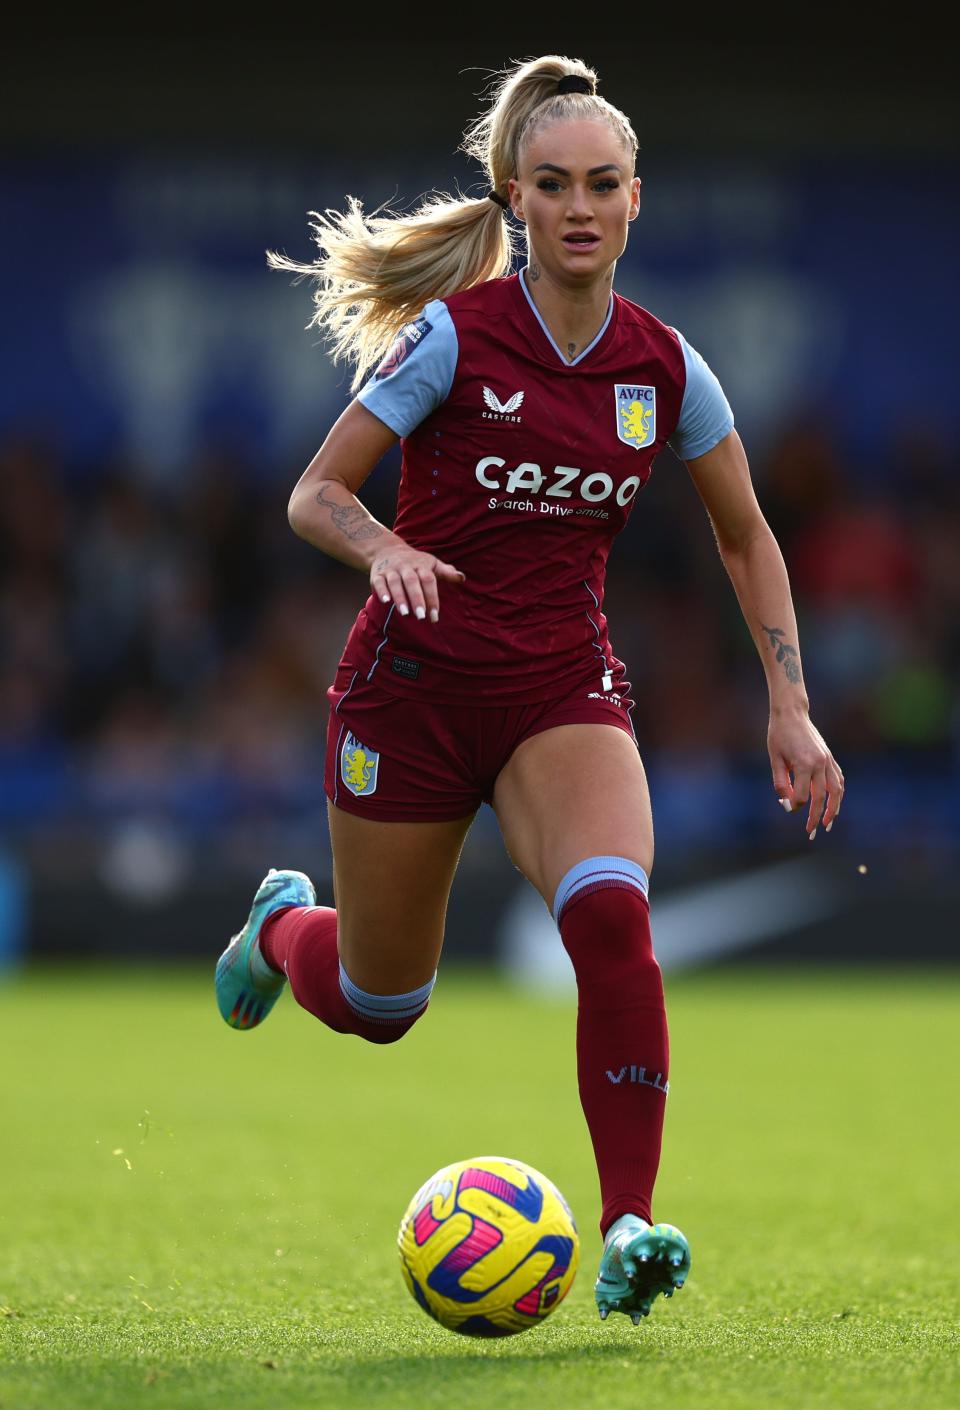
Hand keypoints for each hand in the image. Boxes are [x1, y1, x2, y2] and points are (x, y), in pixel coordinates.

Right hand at [370, 543, 464, 621]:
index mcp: (421, 565)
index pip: (428, 580)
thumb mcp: (432, 564)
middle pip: (412, 581)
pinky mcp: (377, 574)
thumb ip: (446, 572)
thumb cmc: (415, 562)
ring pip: (395, 582)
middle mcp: (406, 566)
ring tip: (405, 613)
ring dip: (400, 597)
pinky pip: (378, 582)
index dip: (432, 598)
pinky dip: (381, 591)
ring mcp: (391, 570)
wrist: (387, 549)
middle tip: (421, 616)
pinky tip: (385, 601)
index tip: (434, 616)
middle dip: (417, 599)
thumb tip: (462, 578)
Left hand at [768, 709, 843, 838]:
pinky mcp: (830, 758)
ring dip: (834, 809)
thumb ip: (781, 782)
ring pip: (837, 791)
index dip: (794, 805)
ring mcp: (827, 761)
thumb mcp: (774, 759)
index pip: (803, 796)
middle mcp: (820, 764)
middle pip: (822, 798)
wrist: (791, 713)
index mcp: (804, 764)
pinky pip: (838, 780)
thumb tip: (788, 803)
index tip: (787, 806)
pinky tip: (833, 804)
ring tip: (828, 824)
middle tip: (812, 832)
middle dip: (817, 817)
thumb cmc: (779, 736)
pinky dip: (838, 793)